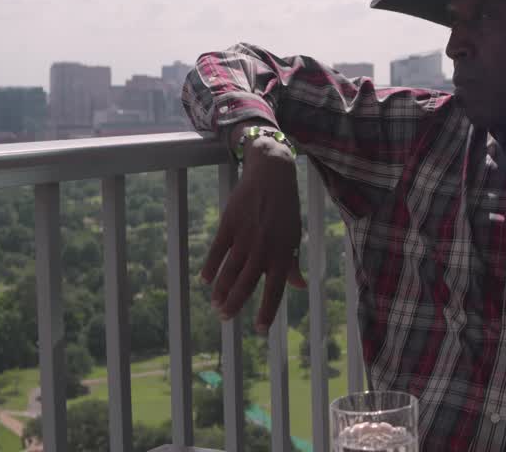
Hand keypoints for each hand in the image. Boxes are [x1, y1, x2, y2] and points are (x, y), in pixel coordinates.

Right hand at [201, 133, 306, 333]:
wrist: (272, 176)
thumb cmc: (285, 209)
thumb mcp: (294, 235)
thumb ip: (293, 263)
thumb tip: (300, 286)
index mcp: (283, 253)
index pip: (275, 289)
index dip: (267, 311)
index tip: (260, 330)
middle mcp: (263, 248)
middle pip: (246, 284)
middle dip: (235, 304)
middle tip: (226, 318)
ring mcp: (245, 236)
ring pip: (228, 271)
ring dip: (220, 290)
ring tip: (216, 304)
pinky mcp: (229, 224)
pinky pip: (217, 252)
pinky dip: (210, 267)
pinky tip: (205, 280)